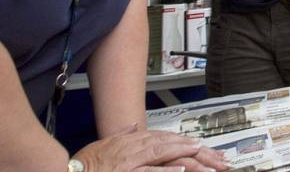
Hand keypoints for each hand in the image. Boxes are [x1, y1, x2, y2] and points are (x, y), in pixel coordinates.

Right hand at [73, 126, 227, 170]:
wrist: (68, 171)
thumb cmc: (85, 163)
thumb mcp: (105, 144)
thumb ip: (123, 135)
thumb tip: (134, 127)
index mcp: (133, 141)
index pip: (165, 139)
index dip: (185, 142)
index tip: (201, 146)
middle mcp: (136, 147)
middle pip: (171, 144)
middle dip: (195, 149)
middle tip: (216, 157)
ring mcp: (132, 161)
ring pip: (165, 155)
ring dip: (186, 156)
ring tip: (206, 160)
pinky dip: (165, 170)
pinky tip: (180, 169)